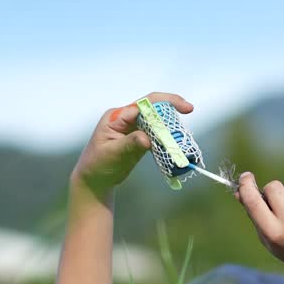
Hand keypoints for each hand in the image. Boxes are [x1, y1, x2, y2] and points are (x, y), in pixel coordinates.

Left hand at [72, 92, 192, 196]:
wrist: (95, 180)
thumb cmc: (98, 165)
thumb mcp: (112, 154)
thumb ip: (129, 144)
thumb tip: (146, 139)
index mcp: (117, 117)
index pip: (145, 104)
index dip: (166, 103)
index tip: (185, 108)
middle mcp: (126, 118)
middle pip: (154, 109)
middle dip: (172, 112)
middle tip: (188, 117)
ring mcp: (134, 129)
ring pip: (157, 122)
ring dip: (171, 128)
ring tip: (184, 138)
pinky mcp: (140, 140)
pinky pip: (157, 135)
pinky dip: (167, 140)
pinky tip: (176, 146)